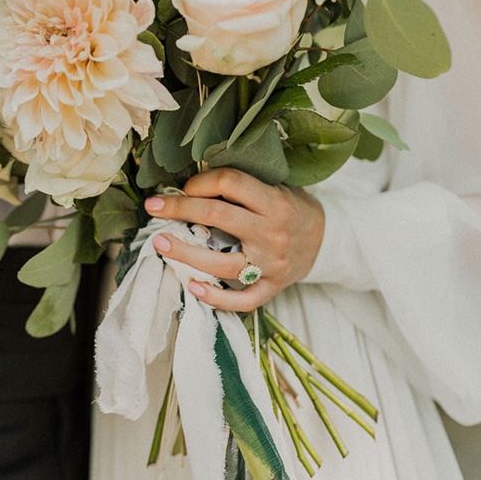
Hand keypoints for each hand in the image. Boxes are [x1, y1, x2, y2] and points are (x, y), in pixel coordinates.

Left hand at [144, 168, 324, 311]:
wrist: (327, 242)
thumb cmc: (292, 209)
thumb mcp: (277, 187)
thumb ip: (244, 186)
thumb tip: (194, 180)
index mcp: (274, 202)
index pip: (230, 183)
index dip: (201, 182)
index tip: (184, 187)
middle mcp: (272, 234)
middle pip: (218, 218)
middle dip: (179, 210)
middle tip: (153, 207)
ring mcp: (271, 265)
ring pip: (221, 263)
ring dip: (186, 253)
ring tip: (160, 243)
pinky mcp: (271, 288)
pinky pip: (242, 300)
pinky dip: (216, 298)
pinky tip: (192, 287)